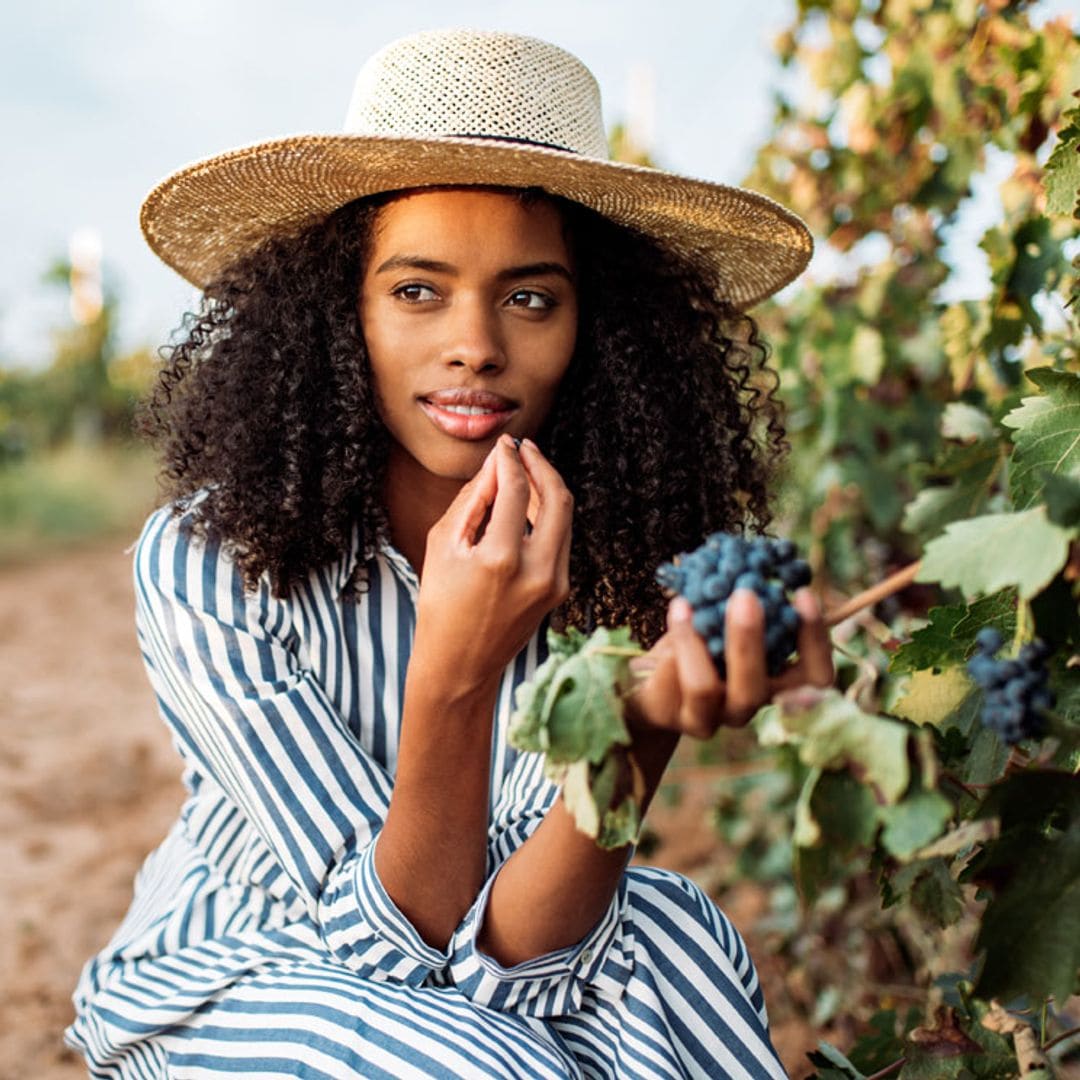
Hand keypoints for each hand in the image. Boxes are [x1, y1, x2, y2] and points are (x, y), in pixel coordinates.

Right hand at [412, 435, 572, 693]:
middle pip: (558, 497)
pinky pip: (561, 539)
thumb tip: (496, 463)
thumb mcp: (444, 545)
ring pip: (565, 517)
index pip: (517, 490)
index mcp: (501, 559)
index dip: (511, 459)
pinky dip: (548, 516)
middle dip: (542, 465)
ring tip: (522, 473)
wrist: (459, 665)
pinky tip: (527, 505)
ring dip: (547, 488)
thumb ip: (474, 499)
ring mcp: (555, 583)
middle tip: (523, 448)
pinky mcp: (560, 590)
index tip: (504, 444)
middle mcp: (537, 571)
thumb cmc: (441, 605)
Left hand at [627, 588, 833, 739]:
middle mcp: (750, 706)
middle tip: (744, 594)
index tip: (803, 594)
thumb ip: (745, 603)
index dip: (815, 639)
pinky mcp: (674, 718)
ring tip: (684, 604)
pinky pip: (669, 683)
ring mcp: (713, 719)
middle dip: (750, 638)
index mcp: (776, 684)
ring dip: (694, 642)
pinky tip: (674, 615)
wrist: (656, 681)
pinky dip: (669, 647)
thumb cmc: (702, 641)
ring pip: (705, 689)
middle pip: (758, 687)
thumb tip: (753, 558)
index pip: (816, 676)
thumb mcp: (726, 620)